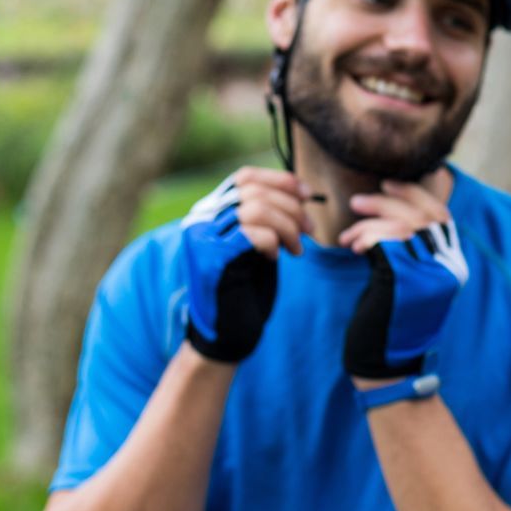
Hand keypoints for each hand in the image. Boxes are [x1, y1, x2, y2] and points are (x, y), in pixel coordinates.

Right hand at [179, 168, 309, 361]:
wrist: (228, 332)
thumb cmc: (247, 288)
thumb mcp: (260, 243)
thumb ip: (269, 217)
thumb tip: (300, 191)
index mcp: (210, 212)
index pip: (245, 178)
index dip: (281, 181)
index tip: (308, 195)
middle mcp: (200, 219)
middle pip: (254, 191)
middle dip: (292, 207)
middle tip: (310, 230)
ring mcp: (201, 237)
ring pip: (256, 208)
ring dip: (288, 227)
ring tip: (297, 249)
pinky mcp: (210, 258)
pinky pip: (252, 233)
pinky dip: (273, 242)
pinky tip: (275, 258)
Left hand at [342, 182, 469, 384]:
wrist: (387, 367)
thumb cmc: (392, 323)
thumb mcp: (411, 282)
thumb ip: (410, 251)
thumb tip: (389, 216)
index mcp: (453, 266)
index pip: (441, 215)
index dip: (414, 195)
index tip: (387, 184)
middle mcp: (447, 268)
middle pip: (421, 215)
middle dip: (386, 201)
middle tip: (357, 202)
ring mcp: (427, 276)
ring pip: (401, 226)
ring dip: (369, 221)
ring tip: (349, 233)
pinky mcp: (403, 283)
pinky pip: (383, 243)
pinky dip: (364, 237)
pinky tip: (353, 247)